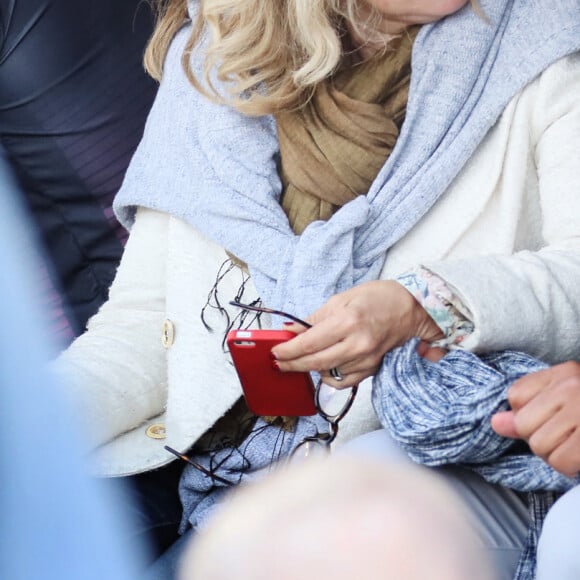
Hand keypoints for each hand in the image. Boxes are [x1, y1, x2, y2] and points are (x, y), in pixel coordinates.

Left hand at [271, 280, 442, 387]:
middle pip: (315, 362)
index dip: (288, 350)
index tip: (275, 352)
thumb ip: (314, 319)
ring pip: (327, 372)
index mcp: (347, 321)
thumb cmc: (376, 298)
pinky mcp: (371, 369)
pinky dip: (329, 377)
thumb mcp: (341, 300)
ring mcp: (366, 359)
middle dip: (292, 364)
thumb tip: (290, 331)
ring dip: (309, 368)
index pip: (309, 343)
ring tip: (299, 360)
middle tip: (279, 363)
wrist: (410, 309)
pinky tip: (322, 368)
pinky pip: (343, 381)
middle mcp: (357, 344)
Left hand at [491, 361, 579, 476]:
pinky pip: (561, 462)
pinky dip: (568, 467)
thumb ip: (529, 407)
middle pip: (524, 425)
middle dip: (539, 438)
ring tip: (575, 445)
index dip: (526, 414)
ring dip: (555, 454)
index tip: (548, 417)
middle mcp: (574, 388)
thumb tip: (496, 423)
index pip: (515, 396)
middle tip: (565, 435)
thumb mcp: (566, 398)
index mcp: (564, 373)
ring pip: (540, 446)